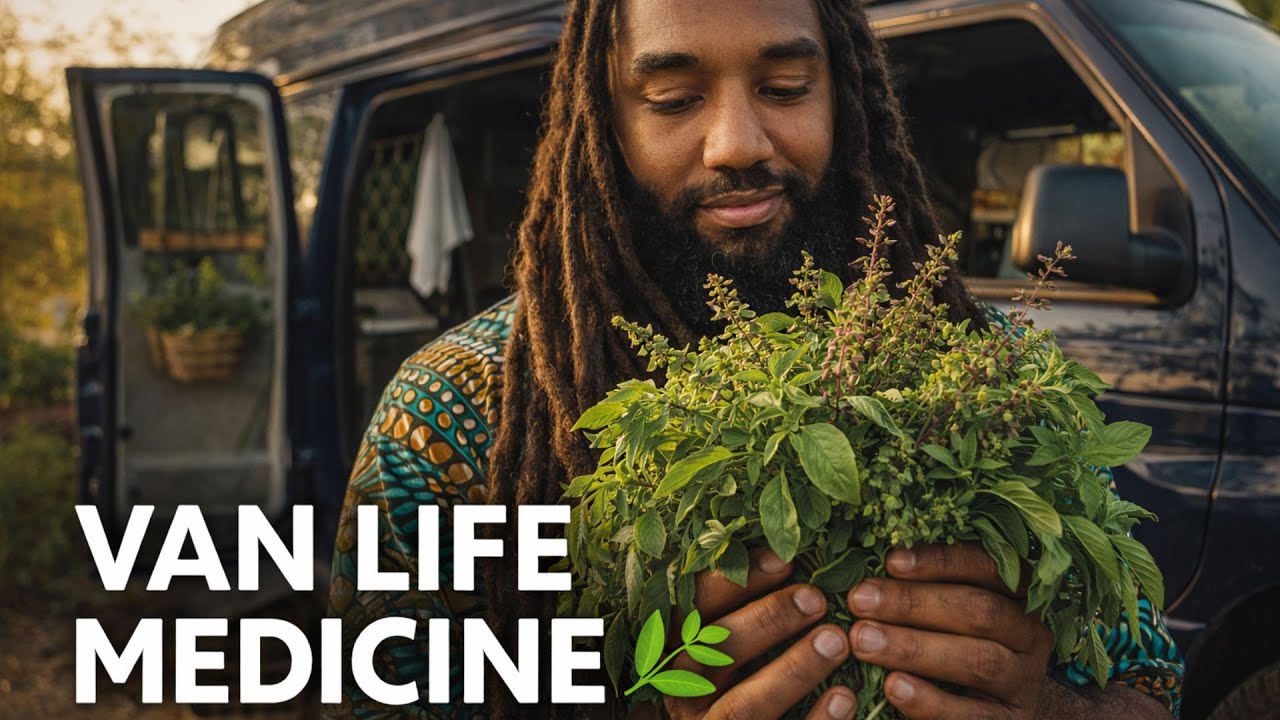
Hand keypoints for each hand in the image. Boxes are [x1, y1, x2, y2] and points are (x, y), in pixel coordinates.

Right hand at [658, 548, 858, 719]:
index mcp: (675, 651)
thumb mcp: (723, 645)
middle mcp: (684, 692)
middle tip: (816, 598)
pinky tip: (846, 697)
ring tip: (837, 640)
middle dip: (767, 621)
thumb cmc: (734, 681)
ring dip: (792, 670)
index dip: (734, 581)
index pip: (694, 608)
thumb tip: (790, 550)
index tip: (783, 559)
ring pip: (743, 706)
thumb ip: (741, 609)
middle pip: (714, 653)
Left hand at [845, 543, 1054, 718]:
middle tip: (859, 600)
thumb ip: (925, 587)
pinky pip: (972, 714)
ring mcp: (1024, 682)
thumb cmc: (951, 642)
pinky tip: (893, 686)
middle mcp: (1029, 635)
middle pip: (980, 612)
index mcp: (1020, 595)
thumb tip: (872, 566)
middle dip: (914, 604)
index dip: (940, 562)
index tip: (891, 561)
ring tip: (864, 640)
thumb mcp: (948, 610)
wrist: (980, 709)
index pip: (986, 568)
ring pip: (978, 660)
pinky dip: (930, 700)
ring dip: (915, 648)